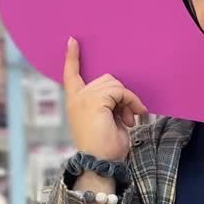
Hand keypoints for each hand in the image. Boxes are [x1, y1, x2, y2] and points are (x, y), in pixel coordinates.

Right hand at [63, 37, 147, 160]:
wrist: (100, 162)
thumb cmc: (106, 147)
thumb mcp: (107, 120)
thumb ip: (109, 103)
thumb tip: (123, 95)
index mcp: (76, 101)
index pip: (71, 75)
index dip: (72, 58)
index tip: (73, 41)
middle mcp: (77, 97)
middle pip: (107, 79)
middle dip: (122, 95)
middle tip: (130, 116)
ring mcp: (85, 97)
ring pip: (115, 84)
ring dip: (128, 100)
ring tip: (130, 119)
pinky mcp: (95, 100)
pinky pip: (120, 91)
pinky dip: (131, 102)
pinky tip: (131, 118)